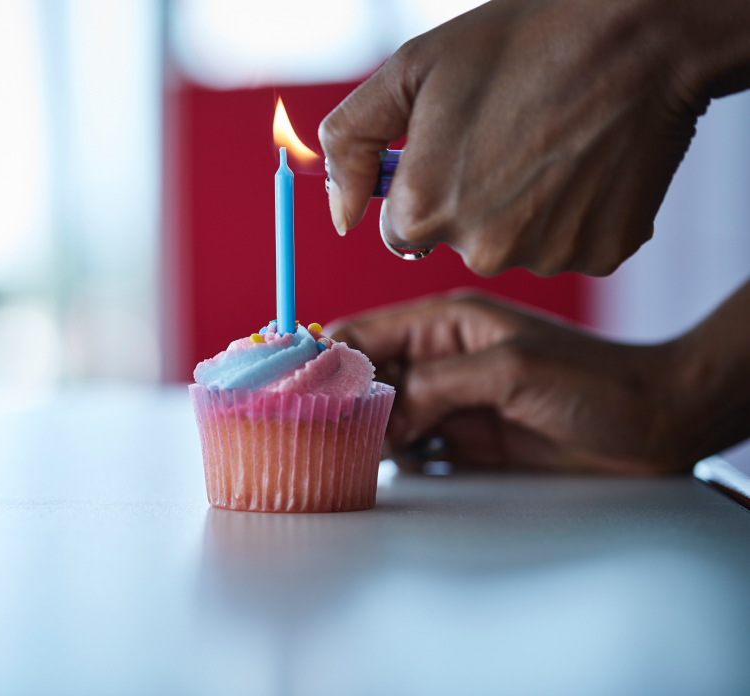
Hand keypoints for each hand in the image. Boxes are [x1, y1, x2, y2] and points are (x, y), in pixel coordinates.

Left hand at [319, 0, 749, 275]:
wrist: (638, 36)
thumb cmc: (518, 43)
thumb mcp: (407, 71)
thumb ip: (349, 145)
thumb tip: (339, 216)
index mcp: (423, 210)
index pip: (401, 231)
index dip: (427, 185)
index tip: (458, 147)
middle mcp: (480, 249)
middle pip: (457, 242)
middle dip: (472, 199)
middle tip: (510, 136)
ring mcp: (544, 255)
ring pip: (513, 244)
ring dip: (523, 208)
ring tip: (551, 144)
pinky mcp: (600, 253)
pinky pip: (567, 243)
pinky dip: (573, 213)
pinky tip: (585, 164)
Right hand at [329, 293, 689, 473]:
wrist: (653, 425)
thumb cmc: (594, 382)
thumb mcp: (511, 369)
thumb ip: (440, 384)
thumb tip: (387, 411)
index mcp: (447, 324)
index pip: (366, 331)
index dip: (327, 353)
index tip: (294, 382)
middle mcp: (441, 360)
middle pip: (366, 376)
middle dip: (337, 399)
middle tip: (309, 429)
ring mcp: (450, 401)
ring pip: (382, 414)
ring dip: (360, 431)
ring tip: (334, 453)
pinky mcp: (463, 440)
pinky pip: (409, 446)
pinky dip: (387, 457)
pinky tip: (374, 469)